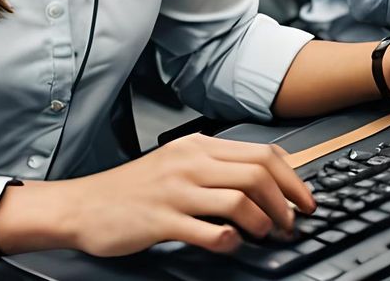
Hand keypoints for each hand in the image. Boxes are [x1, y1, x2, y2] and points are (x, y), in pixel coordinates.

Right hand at [58, 134, 314, 257]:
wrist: (84, 205)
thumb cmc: (132, 189)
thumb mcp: (175, 164)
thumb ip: (214, 167)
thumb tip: (263, 180)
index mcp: (196, 146)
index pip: (262, 152)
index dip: (293, 178)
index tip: (305, 200)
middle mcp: (188, 163)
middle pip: (258, 174)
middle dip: (286, 202)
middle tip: (291, 224)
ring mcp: (175, 191)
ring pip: (240, 200)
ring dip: (263, 223)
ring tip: (264, 235)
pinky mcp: (162, 220)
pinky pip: (209, 231)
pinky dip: (230, 240)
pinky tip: (230, 243)